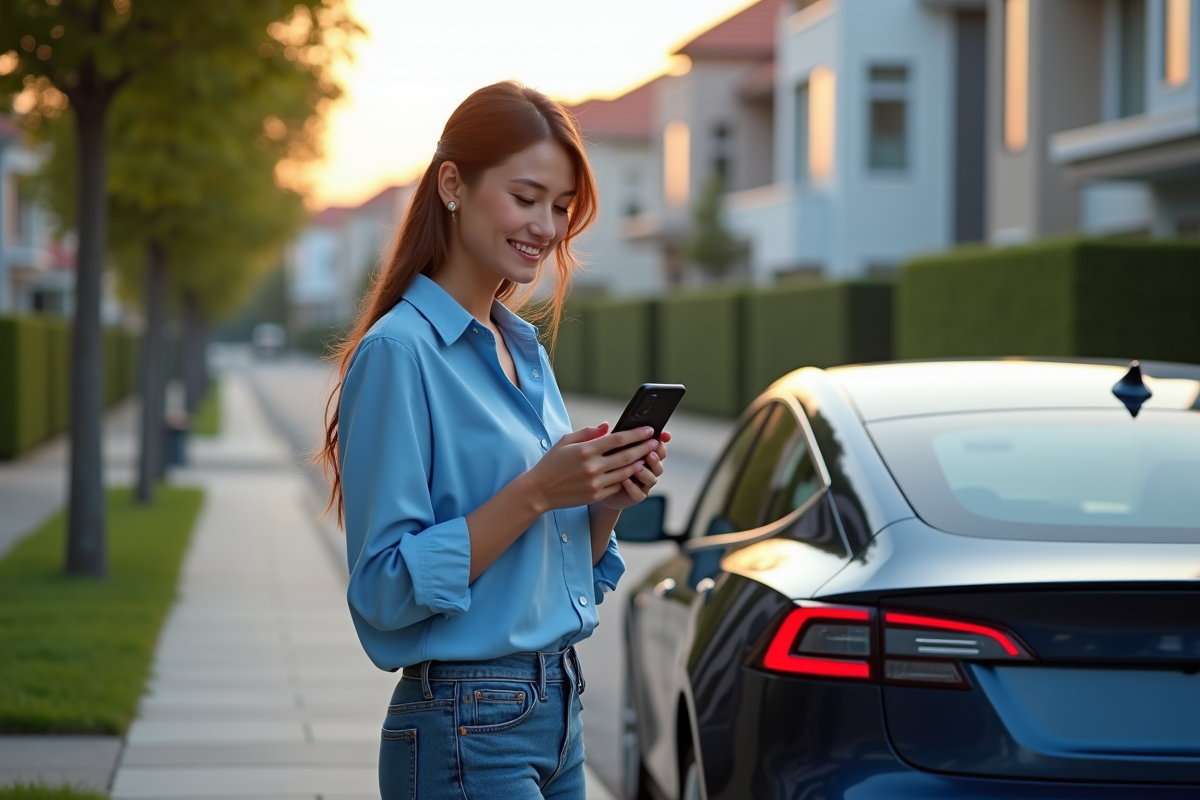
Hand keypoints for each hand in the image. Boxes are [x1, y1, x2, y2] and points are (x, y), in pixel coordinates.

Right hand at [526, 423, 658, 511]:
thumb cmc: (551, 463)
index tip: (649, 430)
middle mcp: (592, 467)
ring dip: (639, 464)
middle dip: (644, 448)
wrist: (539, 491)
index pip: (617, 439)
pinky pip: (617, 486)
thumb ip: (588, 433)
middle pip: (626, 456)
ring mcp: (595, 483)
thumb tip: (608, 426)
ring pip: (625, 472)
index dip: (636, 434)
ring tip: (649, 457)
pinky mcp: (595, 495)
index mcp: (586, 450)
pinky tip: (633, 472)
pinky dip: (626, 479)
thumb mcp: (565, 442)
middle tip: (656, 442)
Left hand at [597, 430, 670, 510]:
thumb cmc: (602, 463)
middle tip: (649, 452)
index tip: (664, 435)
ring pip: (652, 478)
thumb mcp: (604, 448)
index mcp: (643, 452)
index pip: (657, 444)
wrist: (596, 486)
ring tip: (638, 467)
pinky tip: (625, 481)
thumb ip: (606, 438)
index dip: (662, 439)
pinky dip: (633, 487)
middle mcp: (647, 467)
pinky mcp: (635, 496)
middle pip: (659, 462)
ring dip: (646, 472)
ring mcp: (643, 482)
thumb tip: (605, 424)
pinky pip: (638, 493)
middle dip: (656, 456)